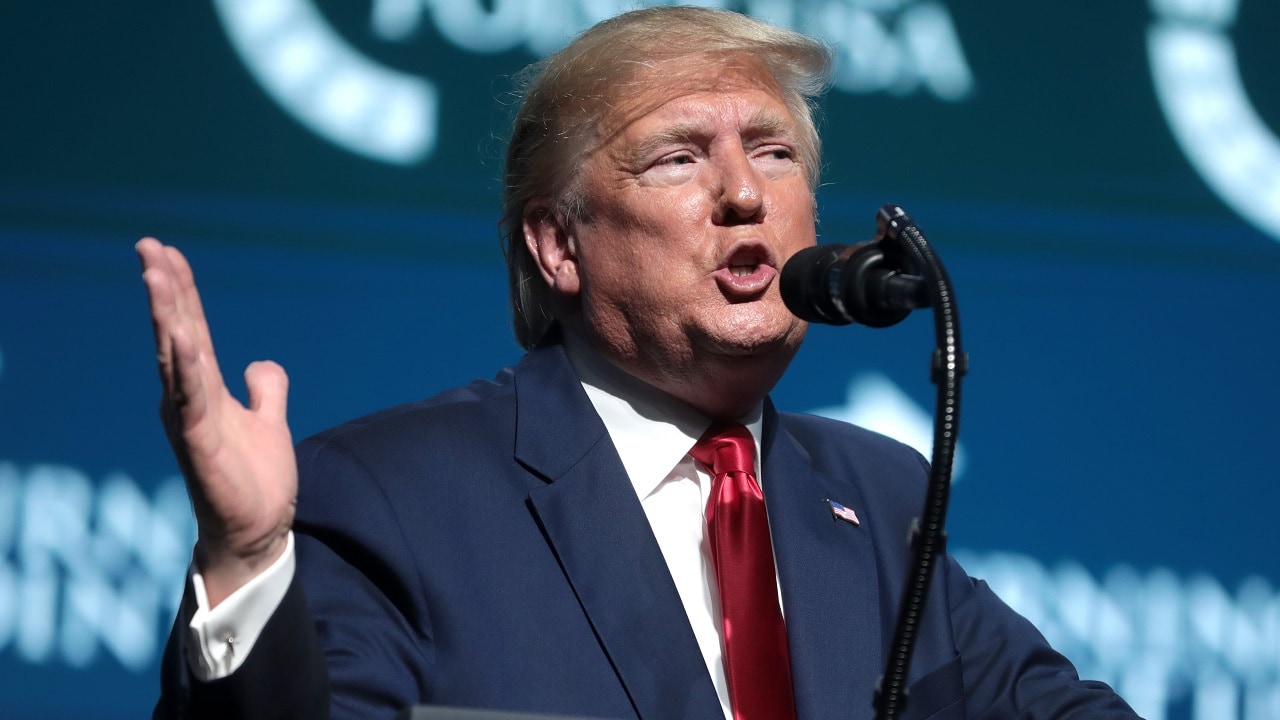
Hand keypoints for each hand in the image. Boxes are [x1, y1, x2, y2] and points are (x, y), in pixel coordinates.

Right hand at [137, 238, 296, 606]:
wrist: (257, 532)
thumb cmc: (254, 481)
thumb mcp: (269, 423)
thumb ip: (266, 391)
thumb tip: (261, 364)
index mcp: (204, 391)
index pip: (192, 330)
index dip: (182, 292)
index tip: (167, 253)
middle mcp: (188, 400)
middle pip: (176, 333)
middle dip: (165, 290)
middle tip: (149, 246)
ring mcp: (191, 420)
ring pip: (176, 357)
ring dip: (168, 316)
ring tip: (156, 275)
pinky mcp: (200, 444)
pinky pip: (192, 399)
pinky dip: (188, 368)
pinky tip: (185, 338)